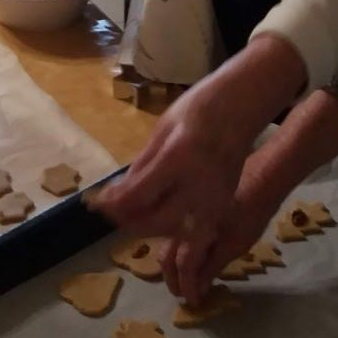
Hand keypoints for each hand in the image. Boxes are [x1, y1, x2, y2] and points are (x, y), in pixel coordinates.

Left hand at [95, 36, 305, 265]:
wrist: (242, 106)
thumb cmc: (199, 107)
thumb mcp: (162, 129)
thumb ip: (142, 165)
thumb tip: (118, 193)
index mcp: (178, 159)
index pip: (139, 195)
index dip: (113, 204)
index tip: (94, 204)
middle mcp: (198, 185)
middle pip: (156, 222)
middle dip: (128, 222)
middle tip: (110, 212)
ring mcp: (213, 199)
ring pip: (174, 231)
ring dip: (148, 227)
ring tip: (129, 213)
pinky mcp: (222, 204)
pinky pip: (191, 227)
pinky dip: (170, 226)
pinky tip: (156, 213)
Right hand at [161, 158, 291, 301]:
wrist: (261, 174)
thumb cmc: (253, 212)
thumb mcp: (236, 244)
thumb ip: (213, 265)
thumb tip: (198, 288)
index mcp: (192, 232)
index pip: (181, 267)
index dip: (185, 287)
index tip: (192, 302)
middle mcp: (179, 221)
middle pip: (165, 255)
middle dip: (171, 277)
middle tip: (180, 291)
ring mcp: (181, 210)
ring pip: (166, 241)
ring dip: (170, 262)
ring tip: (181, 276)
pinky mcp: (186, 203)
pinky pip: (172, 229)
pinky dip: (175, 245)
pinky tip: (185, 250)